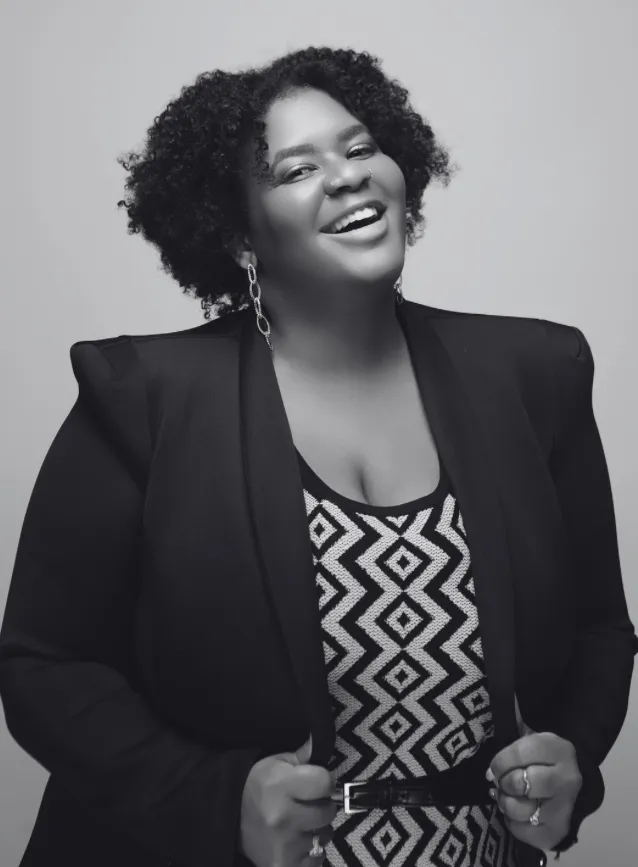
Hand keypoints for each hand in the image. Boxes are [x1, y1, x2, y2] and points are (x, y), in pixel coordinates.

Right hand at [239, 734, 336, 866]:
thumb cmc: (258, 785)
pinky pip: (316, 860)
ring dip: (317, 829)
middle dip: (322, 805)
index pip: (325, 782)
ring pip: (324, 836)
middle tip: (308, 804)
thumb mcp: (277, 763)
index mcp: (280, 786)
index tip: (316, 783)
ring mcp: (284, 846)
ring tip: (301, 823)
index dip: (324, 781)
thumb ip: (304, 756)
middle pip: (327, 811)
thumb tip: (321, 743)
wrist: (229, 817)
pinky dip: (310, 852)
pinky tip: (297, 842)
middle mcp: (283, 817)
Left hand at [486, 695, 582, 850]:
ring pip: (520, 810)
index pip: (522, 752)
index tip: (494, 765)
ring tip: (507, 796)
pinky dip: (512, 823)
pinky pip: (522, 832)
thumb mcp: (531, 734)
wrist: (572, 785)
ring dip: (505, 803)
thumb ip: (512, 716)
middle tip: (500, 781)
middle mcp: (568, 779)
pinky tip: (517, 813)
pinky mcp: (557, 833)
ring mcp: (565, 808)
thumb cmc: (540, 757)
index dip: (501, 760)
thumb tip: (496, 686)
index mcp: (559, 748)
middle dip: (503, 782)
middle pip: (521, 783)